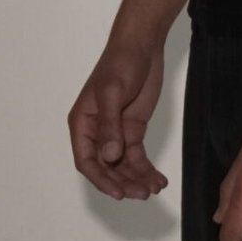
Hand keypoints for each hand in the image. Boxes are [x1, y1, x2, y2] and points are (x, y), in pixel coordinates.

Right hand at [69, 33, 168, 199]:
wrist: (141, 46)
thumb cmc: (119, 64)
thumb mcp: (112, 93)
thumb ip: (110, 126)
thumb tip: (109, 157)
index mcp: (82, 123)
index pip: (86, 160)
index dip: (101, 179)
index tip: (119, 192)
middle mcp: (97, 132)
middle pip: (106, 168)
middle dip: (123, 182)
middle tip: (142, 194)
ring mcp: (116, 133)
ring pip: (123, 166)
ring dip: (136, 179)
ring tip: (153, 188)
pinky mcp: (133, 131)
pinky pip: (138, 157)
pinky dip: (147, 169)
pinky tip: (159, 180)